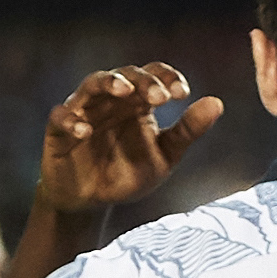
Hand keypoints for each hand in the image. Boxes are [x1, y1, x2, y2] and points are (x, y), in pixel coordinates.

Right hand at [37, 63, 223, 212]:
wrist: (92, 202)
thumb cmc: (127, 173)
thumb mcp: (164, 156)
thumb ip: (187, 131)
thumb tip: (217, 102)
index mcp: (137, 102)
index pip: (153, 75)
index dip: (167, 77)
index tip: (182, 93)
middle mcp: (110, 100)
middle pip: (126, 75)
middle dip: (144, 82)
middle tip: (161, 97)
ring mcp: (83, 111)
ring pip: (92, 84)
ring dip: (108, 83)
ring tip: (124, 91)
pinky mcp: (59, 131)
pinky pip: (61, 118)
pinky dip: (72, 121)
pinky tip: (85, 132)